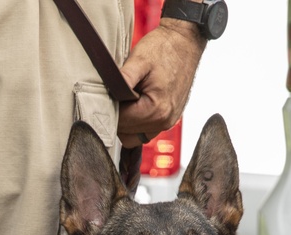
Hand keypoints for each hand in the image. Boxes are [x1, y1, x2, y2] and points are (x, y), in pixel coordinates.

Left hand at [117, 19, 205, 147]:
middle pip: (125, 132)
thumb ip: (122, 80)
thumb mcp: (139, 60)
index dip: (109, 107)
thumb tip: (105, 96)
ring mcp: (168, 122)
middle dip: (117, 115)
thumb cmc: (163, 48)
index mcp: (156, 110)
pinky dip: (135, 122)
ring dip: (125, 121)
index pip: (120, 122)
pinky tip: (134, 104)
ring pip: (132, 136)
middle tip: (118, 93)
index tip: (108, 93)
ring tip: (127, 98)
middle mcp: (164, 121)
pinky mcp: (168, 119)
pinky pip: (144, 131)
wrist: (185, 41)